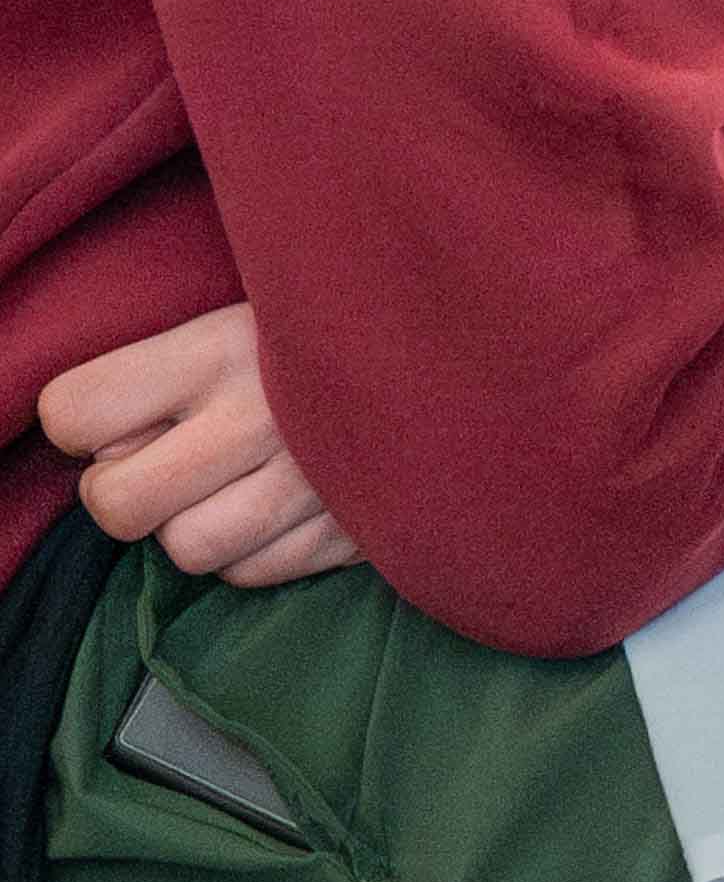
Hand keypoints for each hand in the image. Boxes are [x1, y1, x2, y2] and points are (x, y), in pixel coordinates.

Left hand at [38, 306, 364, 586]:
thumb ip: (167, 370)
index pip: (74, 413)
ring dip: (203, 525)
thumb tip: (104, 444)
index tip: (124, 414)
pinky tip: (294, 500)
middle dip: (129, 495)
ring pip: (190, 550)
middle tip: (172, 462)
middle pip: (119, 506)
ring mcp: (312, 481)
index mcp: (221, 345)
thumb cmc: (350, 316)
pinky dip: (262, 549)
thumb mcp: (252, 307)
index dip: (85, 425)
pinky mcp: (359, 528)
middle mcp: (258, 415)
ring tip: (243, 480)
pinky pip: (256, 574)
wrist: (491, 329)